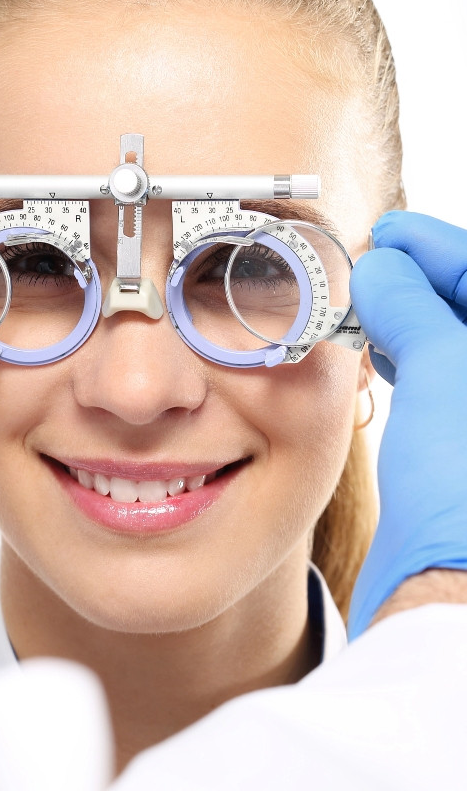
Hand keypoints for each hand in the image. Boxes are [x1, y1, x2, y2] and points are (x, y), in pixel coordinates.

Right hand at [347, 211, 466, 638]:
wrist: (450, 594)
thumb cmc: (466, 491)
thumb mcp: (446, 373)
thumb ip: (415, 308)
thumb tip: (384, 268)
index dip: (438, 246)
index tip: (391, 232)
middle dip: (426, 278)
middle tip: (375, 261)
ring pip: (458, 344)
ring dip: (415, 316)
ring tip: (369, 300)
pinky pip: (446, 381)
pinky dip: (416, 356)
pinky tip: (385, 347)